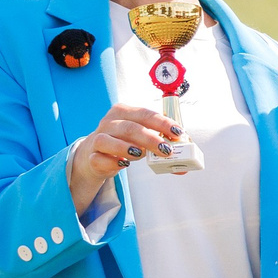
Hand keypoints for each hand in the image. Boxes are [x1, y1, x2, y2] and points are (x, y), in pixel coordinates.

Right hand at [68, 105, 183, 209]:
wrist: (94, 156)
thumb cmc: (123, 143)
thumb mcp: (141, 140)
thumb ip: (161, 148)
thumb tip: (184, 166)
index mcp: (123, 112)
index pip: (145, 114)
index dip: (162, 123)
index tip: (178, 132)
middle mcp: (109, 123)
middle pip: (129, 127)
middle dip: (150, 138)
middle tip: (167, 150)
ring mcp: (98, 139)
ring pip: (108, 140)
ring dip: (126, 147)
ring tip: (141, 155)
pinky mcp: (92, 157)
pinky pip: (99, 158)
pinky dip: (112, 161)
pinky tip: (123, 164)